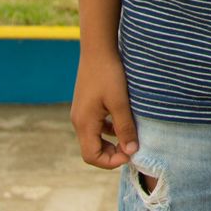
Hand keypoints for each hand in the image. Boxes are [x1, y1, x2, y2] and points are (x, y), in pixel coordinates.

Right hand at [71, 49, 138, 168]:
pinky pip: (95, 125)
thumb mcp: (120, 102)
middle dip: (111, 154)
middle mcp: (78, 121)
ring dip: (111, 142)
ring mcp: (81, 112)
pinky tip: (122, 121)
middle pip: (91, 149)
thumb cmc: (108, 74)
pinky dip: (108, 130)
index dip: (110, 161)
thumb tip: (131, 152)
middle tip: (132, 148)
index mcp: (84, 123)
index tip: (130, 153)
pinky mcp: (86, 105)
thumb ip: (125, 128)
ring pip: (94, 137)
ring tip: (130, 136)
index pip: (91, 156)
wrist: (97, 48)